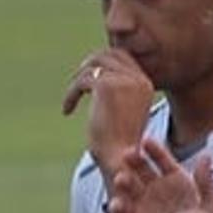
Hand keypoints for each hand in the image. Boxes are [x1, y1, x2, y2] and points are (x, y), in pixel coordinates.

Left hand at [62, 49, 153, 174]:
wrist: (121, 159)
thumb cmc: (117, 141)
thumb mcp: (119, 110)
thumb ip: (114, 90)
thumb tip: (93, 71)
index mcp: (145, 83)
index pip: (122, 57)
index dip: (100, 64)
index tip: (86, 83)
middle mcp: (138, 79)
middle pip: (107, 54)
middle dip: (88, 66)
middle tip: (76, 86)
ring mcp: (124, 80)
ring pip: (93, 64)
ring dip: (77, 81)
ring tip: (70, 100)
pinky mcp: (107, 86)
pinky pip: (82, 79)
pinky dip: (71, 94)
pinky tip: (67, 111)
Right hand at [108, 142, 206, 212]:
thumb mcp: (212, 207)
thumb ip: (206, 183)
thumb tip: (205, 157)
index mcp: (177, 182)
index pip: (163, 161)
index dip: (155, 151)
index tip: (146, 141)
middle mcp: (157, 190)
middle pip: (142, 169)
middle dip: (133, 161)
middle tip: (127, 155)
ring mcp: (143, 203)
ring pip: (129, 187)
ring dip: (124, 182)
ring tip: (121, 179)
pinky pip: (122, 210)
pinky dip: (118, 206)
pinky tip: (117, 205)